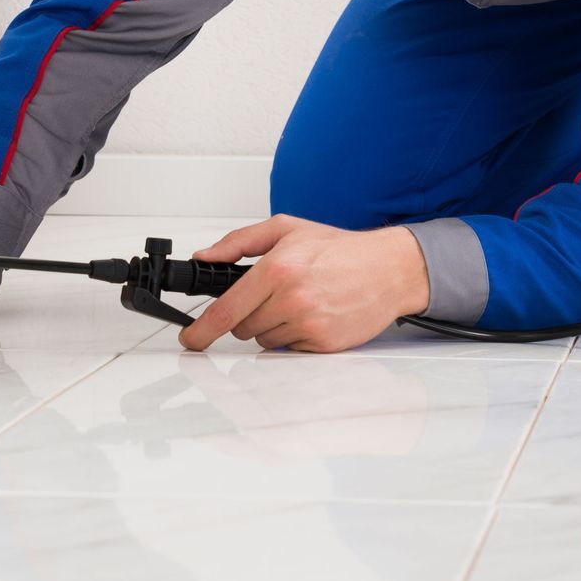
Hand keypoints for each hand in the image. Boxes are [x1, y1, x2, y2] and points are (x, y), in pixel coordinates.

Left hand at [176, 214, 430, 353]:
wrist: (389, 268)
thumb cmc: (340, 249)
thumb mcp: (286, 229)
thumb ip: (239, 242)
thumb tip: (206, 256)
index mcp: (277, 269)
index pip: (226, 310)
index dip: (202, 331)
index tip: (190, 340)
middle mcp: (291, 299)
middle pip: (242, 327)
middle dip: (249, 314)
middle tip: (275, 294)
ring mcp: (308, 325)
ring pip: (265, 340)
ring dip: (273, 325)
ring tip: (301, 300)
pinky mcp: (323, 345)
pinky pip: (290, 350)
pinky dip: (295, 336)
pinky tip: (315, 314)